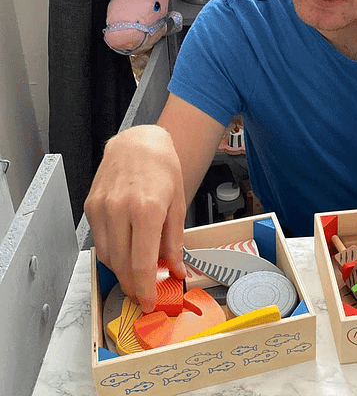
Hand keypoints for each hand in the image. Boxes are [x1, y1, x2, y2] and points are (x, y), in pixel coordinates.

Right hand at [84, 125, 186, 312]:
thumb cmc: (163, 169)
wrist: (138, 142)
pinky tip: (125, 248)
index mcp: (147, 210)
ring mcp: (101, 208)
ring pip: (107, 255)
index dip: (145, 289)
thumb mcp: (178, 204)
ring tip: (135, 272)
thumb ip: (174, 241)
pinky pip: (99, 240)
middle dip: (132, 285)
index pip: (142, 263)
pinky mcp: (90, 206)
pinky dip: (111, 251)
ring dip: (120, 270)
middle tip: (143, 292)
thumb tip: (175, 270)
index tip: (149, 302)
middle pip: (121, 264)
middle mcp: (120, 210)